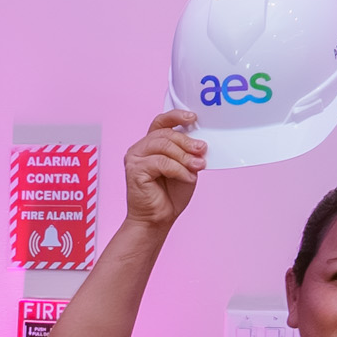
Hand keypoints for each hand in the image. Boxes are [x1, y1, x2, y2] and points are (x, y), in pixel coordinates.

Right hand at [120, 110, 207, 229]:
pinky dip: (178, 170)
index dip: (176, 116)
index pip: (161, 122)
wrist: (156, 220)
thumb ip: (188, 153)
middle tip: (202, 150)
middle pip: (165, 134)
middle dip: (187, 142)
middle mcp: (139, 148)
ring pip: (164, 146)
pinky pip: (161, 162)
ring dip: (184, 156)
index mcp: (150, 144)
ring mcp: (134, 158)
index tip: (193, 118)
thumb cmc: (168, 195)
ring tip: (197, 166)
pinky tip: (187, 178)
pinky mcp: (134, 170)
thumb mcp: (184, 168)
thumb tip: (200, 142)